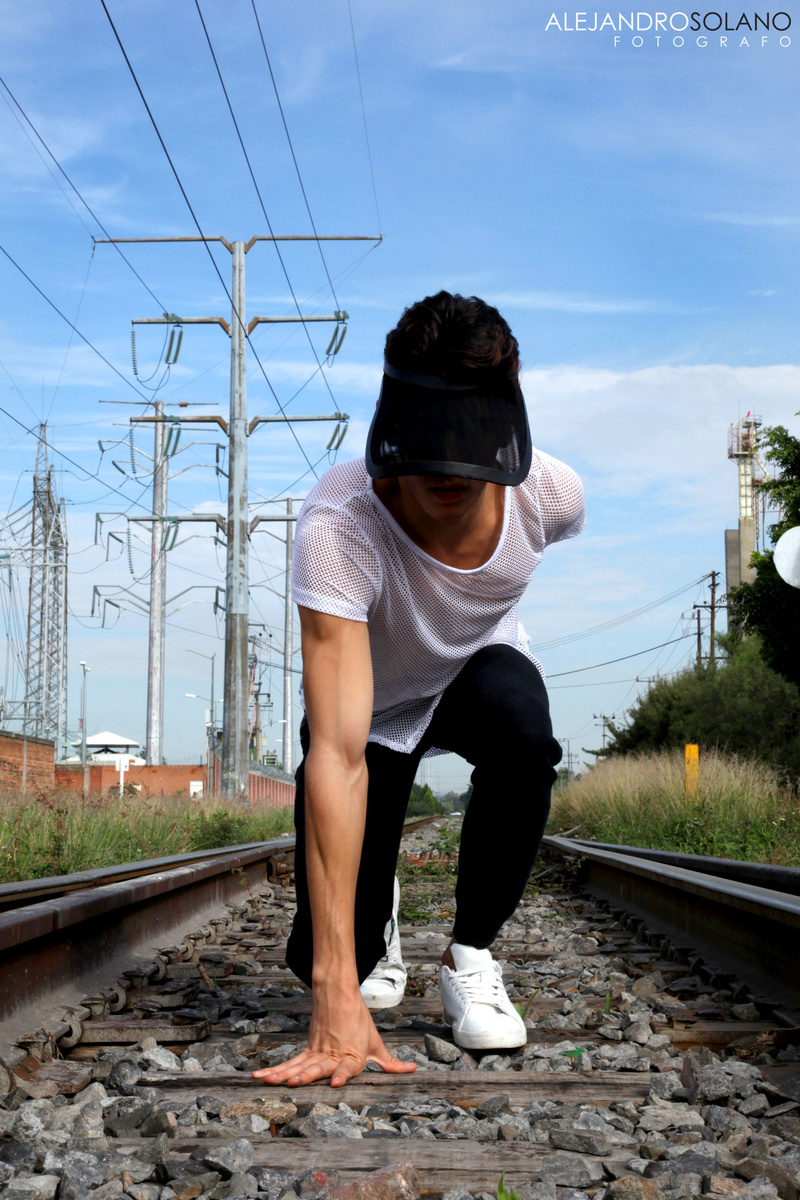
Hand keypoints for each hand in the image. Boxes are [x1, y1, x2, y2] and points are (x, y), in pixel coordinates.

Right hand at [251, 984, 416, 1087]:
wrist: (339, 994)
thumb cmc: (359, 1022)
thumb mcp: (376, 1043)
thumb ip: (391, 1062)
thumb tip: (412, 1069)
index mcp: (351, 1056)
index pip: (348, 1066)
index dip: (343, 1074)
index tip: (338, 1080)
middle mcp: (332, 1056)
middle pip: (317, 1067)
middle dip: (305, 1076)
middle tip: (294, 1083)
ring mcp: (317, 1052)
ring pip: (298, 1065)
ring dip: (282, 1074)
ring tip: (268, 1082)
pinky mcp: (307, 1050)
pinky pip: (290, 1063)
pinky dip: (275, 1070)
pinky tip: (260, 1077)